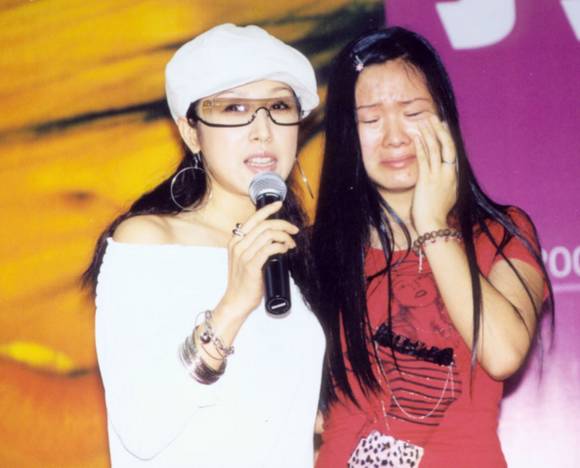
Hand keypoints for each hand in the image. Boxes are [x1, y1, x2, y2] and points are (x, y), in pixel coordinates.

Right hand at [219, 201, 297, 317]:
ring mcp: (243, 255)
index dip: (268, 209)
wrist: (236, 301)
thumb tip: (272, 236)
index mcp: (235, 241)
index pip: (253, 218)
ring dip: (284, 237)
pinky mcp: (251, 265)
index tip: (279, 204)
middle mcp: (238, 245)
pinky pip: (269, 248)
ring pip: (268, 235)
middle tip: (294, 230)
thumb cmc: (244, 282)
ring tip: (290, 244)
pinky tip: (285, 249)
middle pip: (264, 225)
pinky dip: (281, 246)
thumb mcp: (245, 259)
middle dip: (283, 224)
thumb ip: (253, 246)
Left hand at [410, 114, 457, 234]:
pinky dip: (421, 146)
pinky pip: (424, 158)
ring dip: (429, 133)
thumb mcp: (444, 198)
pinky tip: (417, 136)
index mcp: (454, 178)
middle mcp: (449, 174)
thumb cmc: (436, 216)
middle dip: (440, 130)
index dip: (447, 137)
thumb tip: (438, 181)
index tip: (443, 126)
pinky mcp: (427, 180)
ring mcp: (438, 176)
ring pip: (436, 149)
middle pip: (447, 146)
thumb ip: (443, 186)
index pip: (452, 152)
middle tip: (434, 117)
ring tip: (423, 121)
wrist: (434, 226)